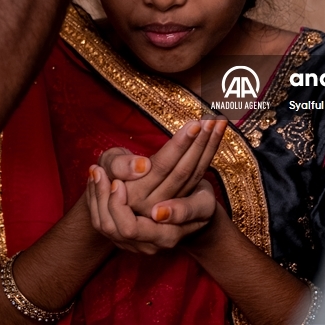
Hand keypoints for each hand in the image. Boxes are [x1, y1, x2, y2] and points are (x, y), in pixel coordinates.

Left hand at [86, 171, 216, 254]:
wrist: (192, 216)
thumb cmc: (199, 204)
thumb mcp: (203, 203)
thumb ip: (186, 209)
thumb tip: (158, 212)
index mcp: (166, 238)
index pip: (132, 229)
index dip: (119, 205)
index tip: (116, 181)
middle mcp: (146, 244)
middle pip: (111, 228)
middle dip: (103, 197)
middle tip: (100, 169)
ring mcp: (133, 243)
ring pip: (103, 224)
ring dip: (96, 195)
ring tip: (96, 168)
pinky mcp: (122, 235)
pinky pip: (99, 220)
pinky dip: (94, 197)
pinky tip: (96, 176)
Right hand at [100, 118, 226, 217]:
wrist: (113, 206)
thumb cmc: (106, 176)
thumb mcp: (105, 168)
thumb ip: (118, 165)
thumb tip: (142, 167)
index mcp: (134, 195)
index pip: (162, 167)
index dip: (180, 146)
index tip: (194, 125)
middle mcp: (155, 205)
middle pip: (183, 171)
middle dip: (200, 143)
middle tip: (213, 119)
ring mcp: (170, 206)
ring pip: (194, 175)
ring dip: (209, 146)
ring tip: (219, 122)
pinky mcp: (180, 202)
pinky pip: (197, 178)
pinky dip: (207, 155)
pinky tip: (215, 137)